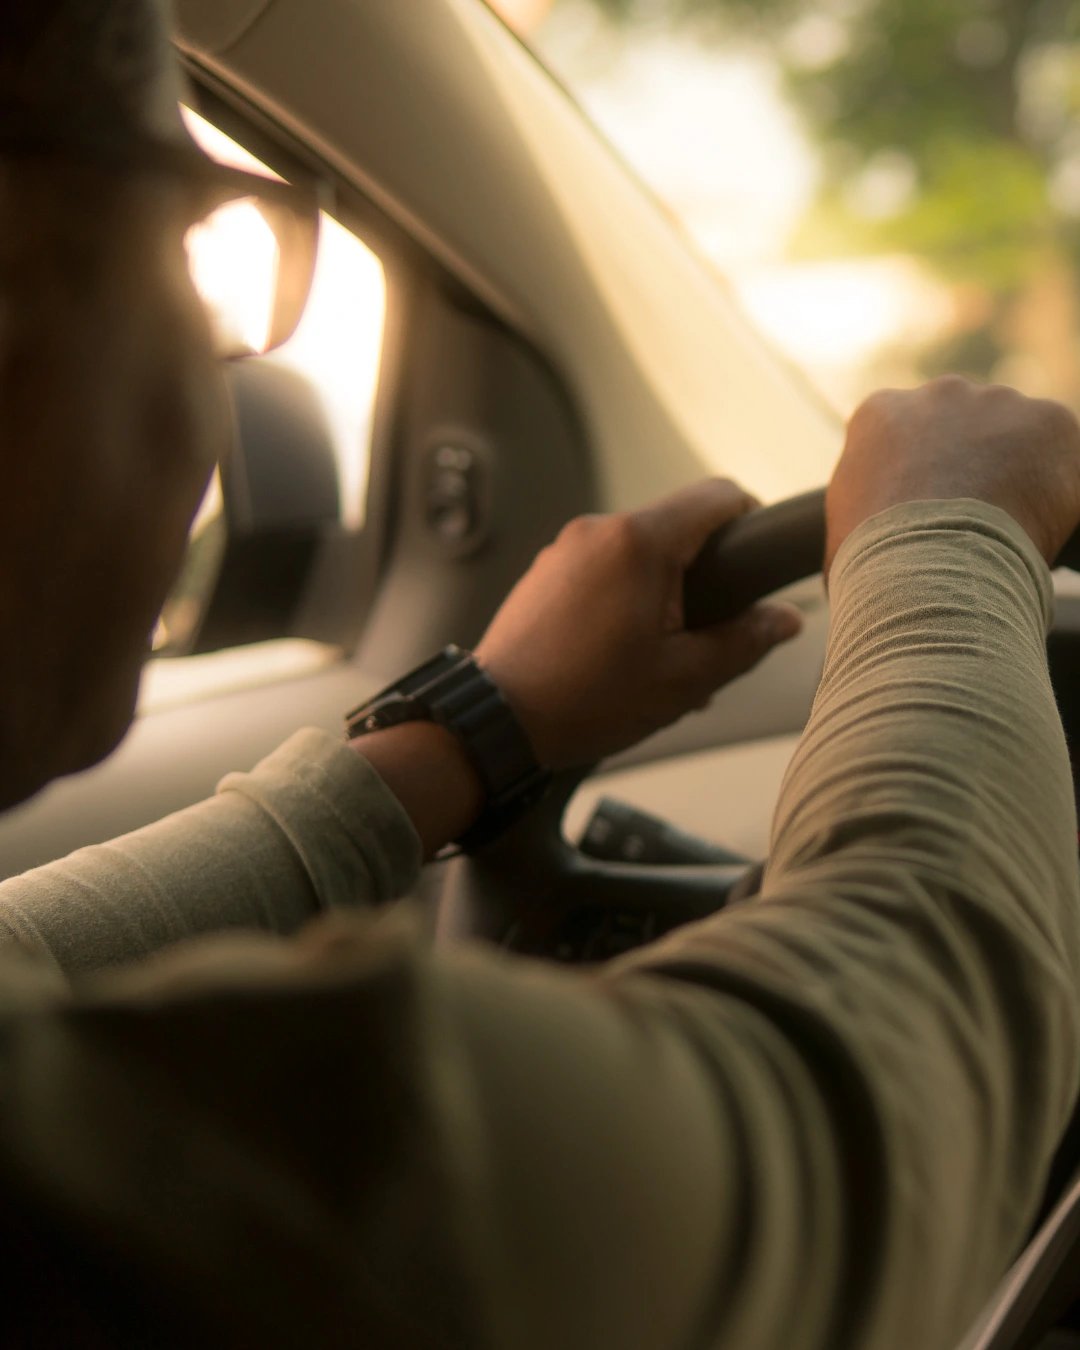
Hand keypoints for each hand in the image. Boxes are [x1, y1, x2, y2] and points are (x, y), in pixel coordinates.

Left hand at [475, 479, 802, 769]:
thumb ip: (744, 640)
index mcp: (640, 542)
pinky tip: (620, 655)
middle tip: (706, 635)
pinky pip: (602, 569)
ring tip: (659, 658)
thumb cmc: (587, 700)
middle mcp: (599, 530)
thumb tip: (785, 618)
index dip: (750, 522)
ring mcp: (566, 548)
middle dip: (702, 575)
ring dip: (661, 592)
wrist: (497, 720)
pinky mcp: (545, 572)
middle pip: (677, 527)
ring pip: (638, 552)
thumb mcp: (684, 678)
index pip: (719, 495)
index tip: (756, 563)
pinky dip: (623, 598)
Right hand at [827, 376, 1079, 573]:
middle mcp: (937, 394)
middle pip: (964, 424)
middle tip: (972, 518)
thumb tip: (859, 541)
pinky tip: (1036, 523)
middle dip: (971, 463)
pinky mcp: (1048, 421)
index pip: (907, 434)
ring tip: (1006, 527)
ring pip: (1015, 434)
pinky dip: (1057, 486)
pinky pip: (1060, 452)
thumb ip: (858, 511)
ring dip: (1015, 471)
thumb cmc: (872, 567)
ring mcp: (996, 402)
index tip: (928, 509)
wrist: (925, 574)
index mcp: (880, 414)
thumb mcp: (839, 533)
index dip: (921, 474)